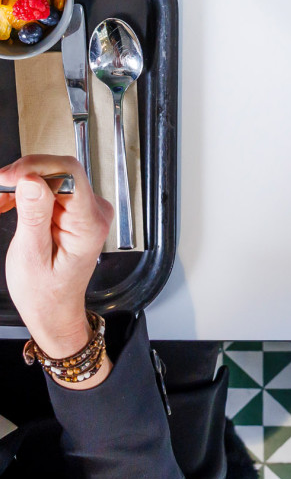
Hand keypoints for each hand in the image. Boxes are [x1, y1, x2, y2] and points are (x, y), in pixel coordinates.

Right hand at [0, 156, 112, 379]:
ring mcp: (86, 209)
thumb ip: (33, 216)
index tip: (7, 178)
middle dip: (23, 177)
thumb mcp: (31, 257)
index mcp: (88, 223)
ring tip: (1, 203)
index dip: (35, 167)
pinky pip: (51, 188)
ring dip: (22, 185)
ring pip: (52, 178)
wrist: (54, 311)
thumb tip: (31, 179)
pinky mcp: (75, 209)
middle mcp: (94, 211)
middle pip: (60, 172)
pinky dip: (27, 193)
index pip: (70, 174)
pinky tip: (10, 204)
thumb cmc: (44, 294)